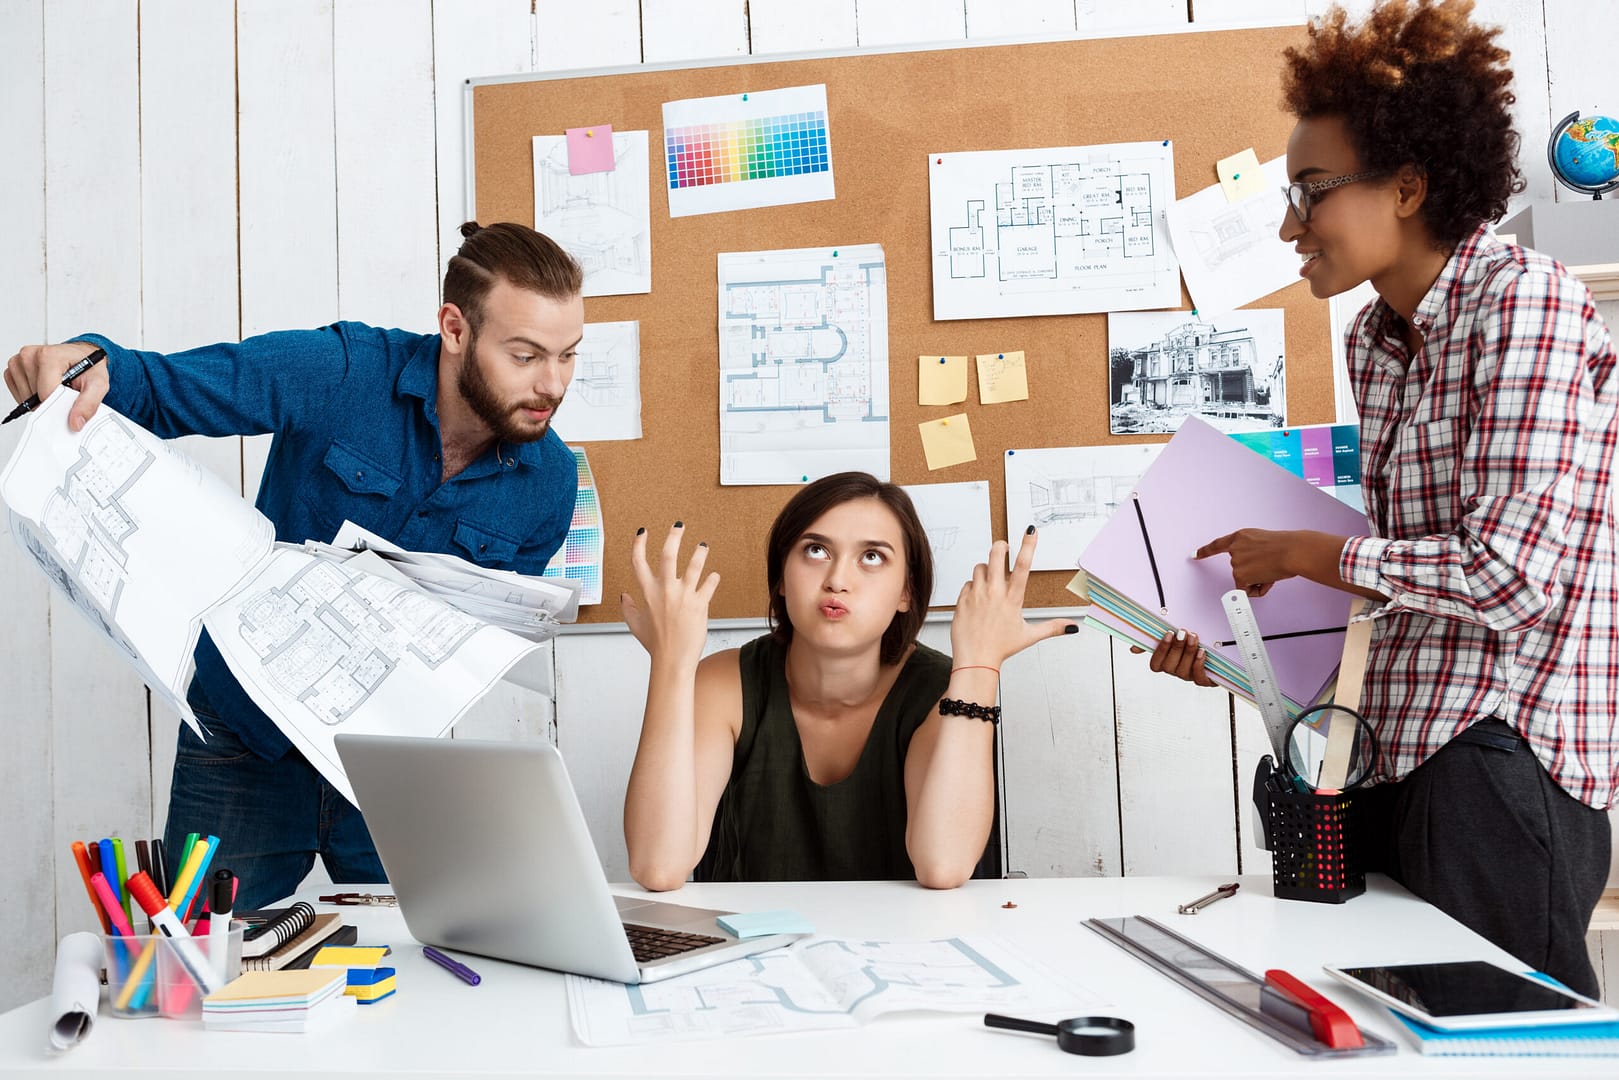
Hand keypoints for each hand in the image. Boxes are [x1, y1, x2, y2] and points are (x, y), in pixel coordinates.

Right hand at [3, 342, 107, 430]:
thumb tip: (75, 423)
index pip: (46, 393)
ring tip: (56, 387)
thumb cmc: (88, 367)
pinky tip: (45, 388)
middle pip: (36, 397)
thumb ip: (89, 404)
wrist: (82, 356)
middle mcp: (29, 355)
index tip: (69, 400)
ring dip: (42, 400)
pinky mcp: (12, 371)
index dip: (59, 404)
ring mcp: (18, 362)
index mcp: (49, 355)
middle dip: (52, 401)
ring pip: (26, 399)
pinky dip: (33, 398)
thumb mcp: (98, 384)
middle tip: (66, 391)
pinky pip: (19, 396)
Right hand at [620, 522, 718, 667]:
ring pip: (694, 565)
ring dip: (700, 553)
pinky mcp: (700, 604)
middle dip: (674, 536)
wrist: (673, 661)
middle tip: (679, 526)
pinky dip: (713, 578)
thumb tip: (624, 597)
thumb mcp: (635, 625)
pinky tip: (714, 576)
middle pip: (668, 554)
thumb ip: (628, 608)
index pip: (638, 561)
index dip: (639, 543)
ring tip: (703, 547)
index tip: (643, 532)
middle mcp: (665, 591)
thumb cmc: (655, 645)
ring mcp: (684, 596)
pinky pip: (710, 584)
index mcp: (647, 593)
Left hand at [949, 527, 1075, 667]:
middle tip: (1004, 547)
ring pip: (980, 567)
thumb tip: (1071, 627)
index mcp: (1012, 598)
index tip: (1031, 531)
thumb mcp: (1029, 635)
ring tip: (990, 583)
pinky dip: (973, 587)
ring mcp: (976, 594)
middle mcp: (994, 592)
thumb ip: (1052, 627)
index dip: (1028, 545)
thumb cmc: (1000, 648)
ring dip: (986, 570)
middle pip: (996, 554)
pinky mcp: (962, 599)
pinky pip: (967, 583)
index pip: (1024, 565)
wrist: (975, 660)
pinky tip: (977, 600)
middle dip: (1001, 546)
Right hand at [1142, 628, 1216, 686]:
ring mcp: (1189, 676)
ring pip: (1183, 671)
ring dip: (1188, 653)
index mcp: (1165, 662)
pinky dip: (1199, 664)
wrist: (1217, 650)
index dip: (1161, 650)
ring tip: (1194, 638)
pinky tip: (1202, 652)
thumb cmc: (1191, 642)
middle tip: (1183, 633)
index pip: (1155, 664)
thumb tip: (1133, 649)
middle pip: (1169, 667)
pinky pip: (1198, 678)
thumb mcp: (1173, 638)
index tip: (1168, 634)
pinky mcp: (1204, 680)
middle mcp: (1176, 671)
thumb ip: (1154, 640)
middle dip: (1176, 648)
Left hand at [1195, 528, 1299, 597]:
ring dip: (1259, 580)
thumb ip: (1252, 552)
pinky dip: (1258, 590)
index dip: (1205, 551)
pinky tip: (1269, 579)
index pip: (1218, 544)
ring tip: (1273, 570)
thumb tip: (1252, 573)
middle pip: (1239, 570)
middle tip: (1271, 566)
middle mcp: (1235, 548)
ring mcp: (1236, 562)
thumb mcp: (1263, 541)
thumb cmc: (1287, 546)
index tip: (1194, 554)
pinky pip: (1246, 591)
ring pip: (1245, 581)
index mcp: (1241, 536)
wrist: (1292, 551)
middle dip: (1254, 573)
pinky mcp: (1239, 576)